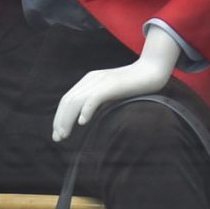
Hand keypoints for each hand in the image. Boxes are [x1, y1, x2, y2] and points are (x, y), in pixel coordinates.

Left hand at [51, 28, 179, 142]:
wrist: (151, 70)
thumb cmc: (134, 84)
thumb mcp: (111, 92)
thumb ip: (98, 101)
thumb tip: (85, 118)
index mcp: (89, 80)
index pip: (67, 99)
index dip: (60, 116)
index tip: (58, 133)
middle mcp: (91, 79)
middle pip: (68, 100)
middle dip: (60, 120)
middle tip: (58, 138)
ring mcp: (100, 81)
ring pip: (76, 101)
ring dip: (68, 119)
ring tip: (65, 134)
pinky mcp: (111, 85)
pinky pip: (94, 98)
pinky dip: (86, 110)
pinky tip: (83, 122)